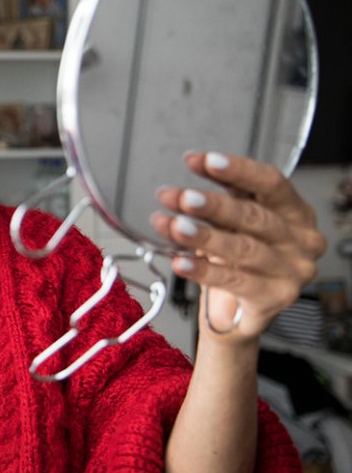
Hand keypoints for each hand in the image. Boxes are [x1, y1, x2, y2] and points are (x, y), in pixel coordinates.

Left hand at [150, 151, 326, 341]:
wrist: (239, 311)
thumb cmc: (238, 259)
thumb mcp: (231, 225)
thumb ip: (215, 206)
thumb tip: (178, 194)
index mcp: (294, 211)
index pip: (270, 183)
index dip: (236, 170)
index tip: (203, 161)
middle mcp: (300, 239)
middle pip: (254, 216)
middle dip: (212, 204)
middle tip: (180, 197)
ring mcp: (290, 270)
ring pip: (243, 248)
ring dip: (203, 236)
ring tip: (174, 227)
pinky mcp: (275, 298)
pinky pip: (234, 281)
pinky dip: (203, 270)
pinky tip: (181, 261)